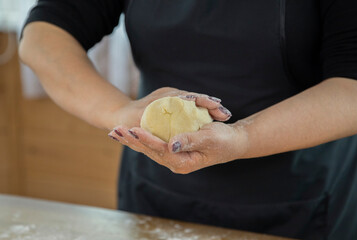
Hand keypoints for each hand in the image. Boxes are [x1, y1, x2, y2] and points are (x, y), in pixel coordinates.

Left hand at [108, 87, 246, 173]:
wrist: (233, 142)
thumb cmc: (225, 141)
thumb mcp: (210, 139)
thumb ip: (190, 141)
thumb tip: (171, 144)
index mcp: (184, 163)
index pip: (161, 150)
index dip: (147, 140)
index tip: (133, 129)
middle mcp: (175, 162)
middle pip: (149, 151)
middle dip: (132, 140)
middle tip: (115, 130)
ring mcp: (173, 156)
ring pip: (148, 148)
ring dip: (132, 140)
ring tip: (115, 132)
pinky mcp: (173, 149)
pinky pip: (153, 143)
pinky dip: (141, 138)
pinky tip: (129, 133)